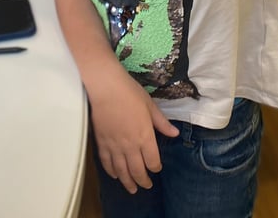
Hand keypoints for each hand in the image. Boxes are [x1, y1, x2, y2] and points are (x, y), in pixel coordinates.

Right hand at [90, 77, 178, 193]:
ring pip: (122, 171)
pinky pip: (107, 163)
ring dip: (127, 182)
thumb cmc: (130, 93)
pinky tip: (115, 175)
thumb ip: (162, 123)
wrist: (106, 88)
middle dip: (143, 181)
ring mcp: (115, 146)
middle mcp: (130, 146)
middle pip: (137, 171)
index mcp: (145, 137)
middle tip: (146, 186)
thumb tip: (175, 133)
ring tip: (131, 189)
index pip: (152, 161)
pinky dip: (111, 172)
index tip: (157, 168)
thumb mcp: (150, 106)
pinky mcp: (102, 143)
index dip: (155, 167)